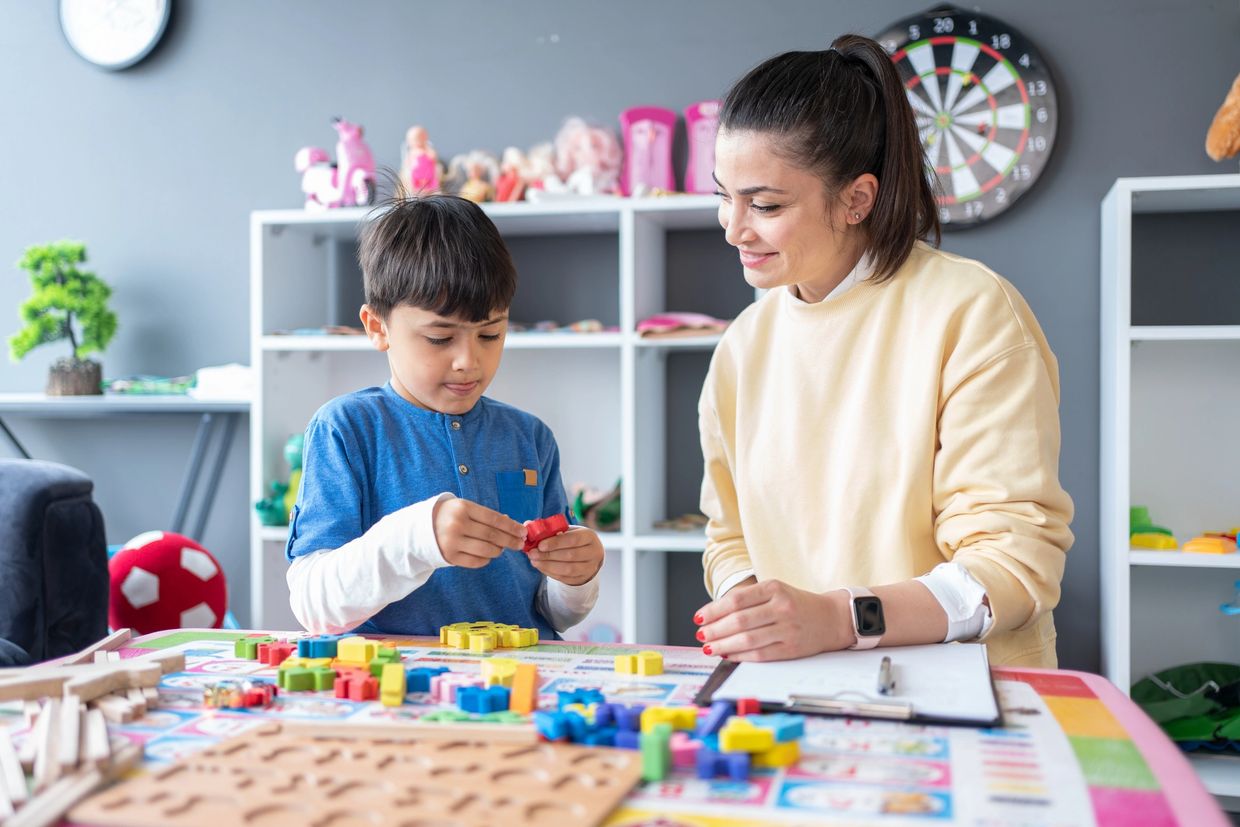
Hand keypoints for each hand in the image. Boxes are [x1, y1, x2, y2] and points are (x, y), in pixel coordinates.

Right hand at [432, 497, 525, 568]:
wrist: (422, 528)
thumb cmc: (450, 515)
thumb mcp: (465, 508)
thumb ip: (486, 515)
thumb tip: (510, 523)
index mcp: (463, 508)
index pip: (494, 518)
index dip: (511, 526)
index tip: (522, 532)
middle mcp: (457, 525)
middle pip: (492, 535)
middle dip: (510, 540)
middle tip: (520, 544)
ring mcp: (453, 542)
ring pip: (486, 550)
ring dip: (499, 550)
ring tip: (502, 548)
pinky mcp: (450, 557)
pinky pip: (476, 561)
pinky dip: (486, 559)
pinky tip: (488, 554)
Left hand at [527, 526, 603, 585]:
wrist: (588, 555)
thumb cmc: (573, 540)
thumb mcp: (567, 531)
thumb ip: (549, 528)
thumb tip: (528, 524)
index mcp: (590, 536)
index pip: (573, 540)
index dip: (556, 543)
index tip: (540, 545)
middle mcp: (593, 552)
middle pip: (570, 555)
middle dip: (549, 555)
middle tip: (532, 554)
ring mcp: (590, 567)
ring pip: (568, 569)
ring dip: (548, 565)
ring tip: (534, 561)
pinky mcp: (583, 578)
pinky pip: (565, 578)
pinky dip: (550, 573)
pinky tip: (541, 566)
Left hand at [695, 579, 852, 660]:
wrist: (831, 618)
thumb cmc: (796, 603)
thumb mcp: (774, 591)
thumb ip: (747, 600)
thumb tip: (713, 615)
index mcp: (774, 588)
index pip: (736, 600)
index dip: (713, 610)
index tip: (698, 618)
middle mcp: (781, 607)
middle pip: (739, 621)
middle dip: (714, 630)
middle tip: (701, 635)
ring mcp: (787, 629)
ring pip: (747, 639)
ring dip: (723, 645)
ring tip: (709, 647)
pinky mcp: (791, 648)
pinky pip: (760, 654)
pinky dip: (740, 655)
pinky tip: (727, 654)